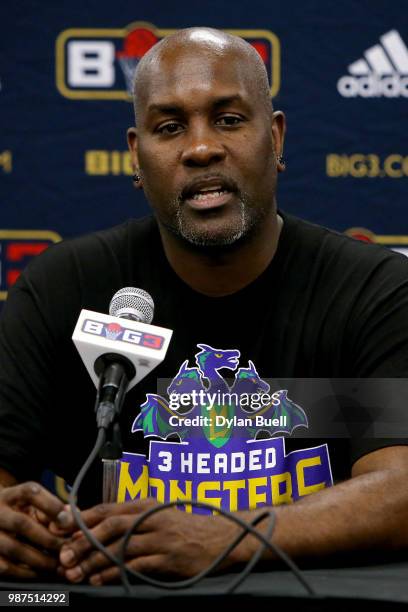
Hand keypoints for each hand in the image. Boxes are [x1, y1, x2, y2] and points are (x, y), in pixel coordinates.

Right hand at [0, 482, 73, 578]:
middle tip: (66, 548)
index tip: (67, 519)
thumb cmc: (17, 511)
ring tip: (57, 564)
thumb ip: (52, 508)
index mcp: (11, 495)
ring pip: (14, 548)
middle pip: (22, 523)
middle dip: (48, 538)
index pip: (30, 492)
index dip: (50, 505)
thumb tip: (75, 517)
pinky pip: (5, 567)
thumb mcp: (30, 504)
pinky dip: (25, 572)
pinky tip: (40, 572)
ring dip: (40, 559)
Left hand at [60, 498, 246, 584]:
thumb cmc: (187, 526)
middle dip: (84, 540)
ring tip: (76, 573)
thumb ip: (134, 518)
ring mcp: (161, 538)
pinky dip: (115, 573)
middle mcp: (152, 518)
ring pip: (120, 548)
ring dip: (95, 561)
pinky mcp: (169, 558)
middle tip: (64, 555)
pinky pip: (136, 566)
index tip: (61, 526)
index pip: (109, 507)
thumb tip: (99, 525)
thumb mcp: (161, 514)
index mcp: (147, 505)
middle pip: (111, 525)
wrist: (222, 537)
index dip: (83, 517)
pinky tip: (100, 580)